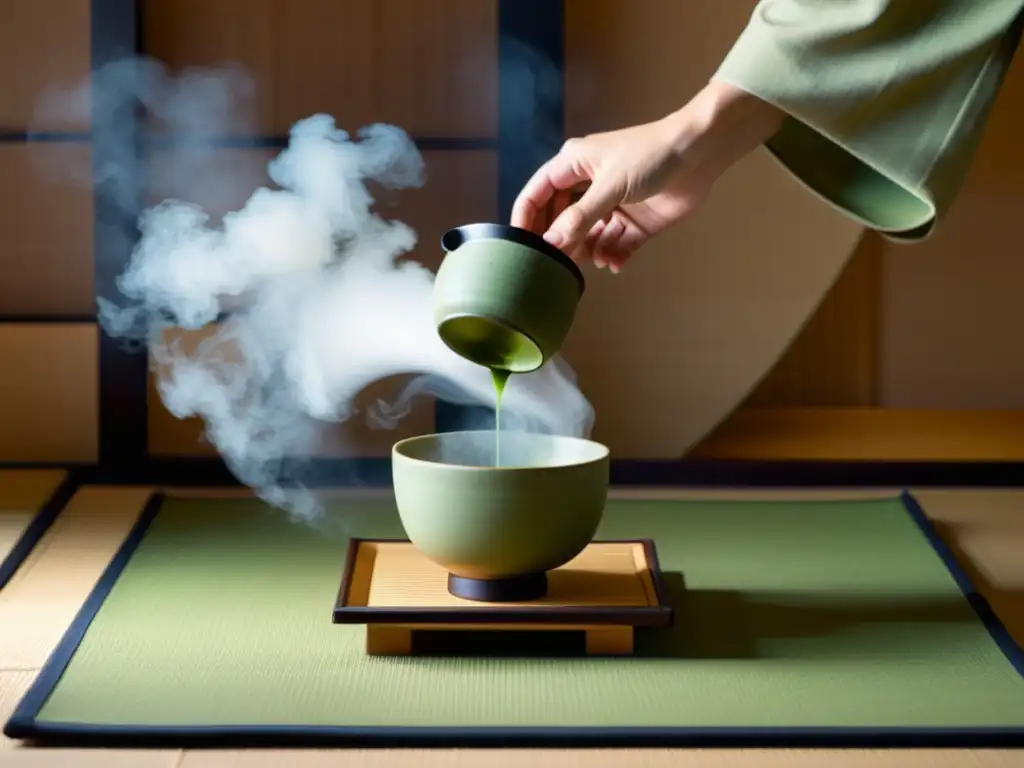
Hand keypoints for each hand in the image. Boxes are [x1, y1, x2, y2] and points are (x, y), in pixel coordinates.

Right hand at [511, 81, 783, 271]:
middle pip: (560, 220)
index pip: (537, 194)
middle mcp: (589, 186)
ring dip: (589, 251)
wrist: (701, 153)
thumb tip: (550, 243)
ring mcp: (612, 206)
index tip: (520, 246)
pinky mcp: (635, 222)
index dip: (526, 219)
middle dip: (560, 241)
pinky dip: (614, 255)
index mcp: (574, 166)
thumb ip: (579, 218)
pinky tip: (616, 262)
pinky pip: (615, 245)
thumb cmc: (652, 155)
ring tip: (596, 259)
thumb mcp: (609, 186)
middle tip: (559, 262)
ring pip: (587, 237)